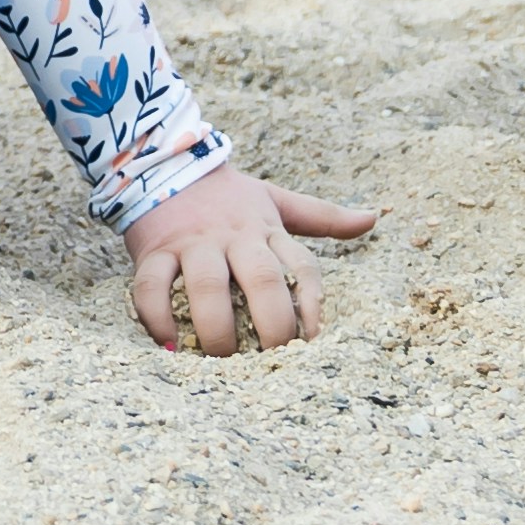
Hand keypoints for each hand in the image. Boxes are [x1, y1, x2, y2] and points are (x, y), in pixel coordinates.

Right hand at [122, 167, 378, 354]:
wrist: (164, 163)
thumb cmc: (227, 195)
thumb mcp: (275, 200)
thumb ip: (321, 215)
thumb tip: (373, 218)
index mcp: (266, 229)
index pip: (302, 267)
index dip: (313, 307)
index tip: (312, 342)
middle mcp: (233, 236)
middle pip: (262, 279)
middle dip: (272, 325)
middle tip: (271, 361)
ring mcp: (192, 243)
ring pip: (207, 287)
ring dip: (216, 329)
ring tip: (221, 360)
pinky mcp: (153, 250)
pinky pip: (151, 287)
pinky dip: (157, 319)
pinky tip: (168, 344)